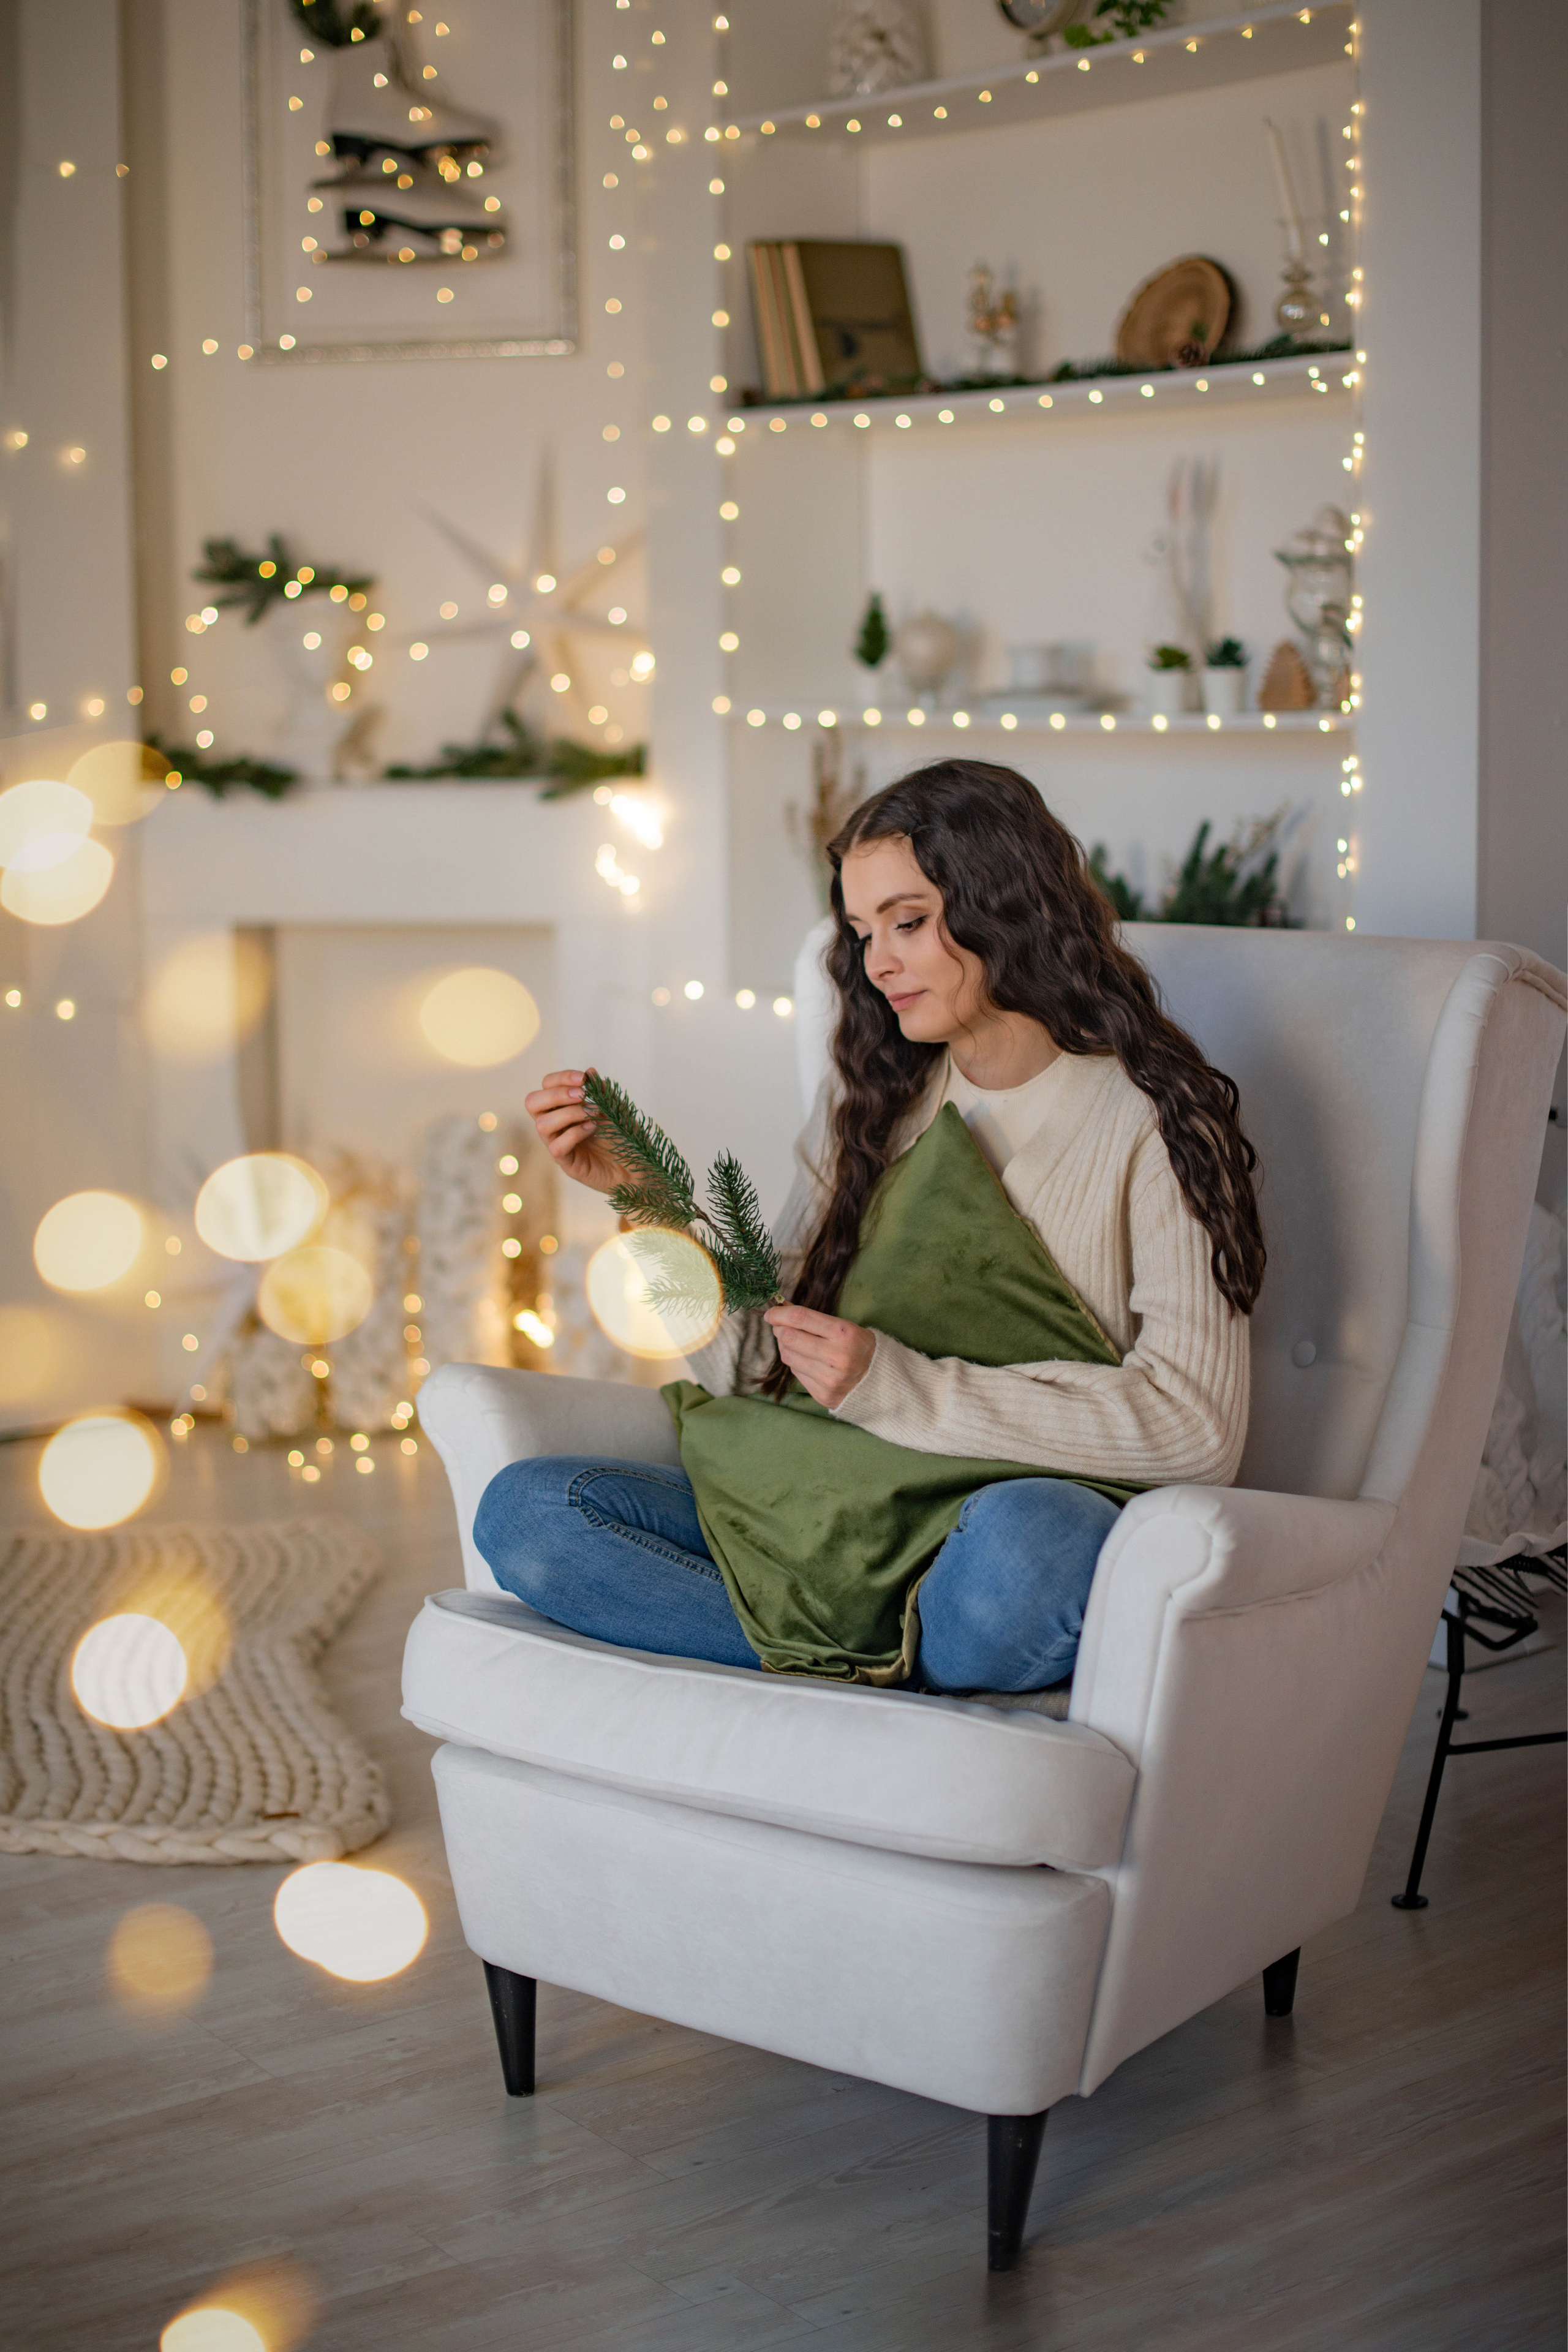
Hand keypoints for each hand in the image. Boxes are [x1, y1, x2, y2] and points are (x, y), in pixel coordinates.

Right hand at [524, 1070, 625, 1196]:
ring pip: (542, 1124)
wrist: (640, 1167)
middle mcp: (557, 1125)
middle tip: (582, 1095)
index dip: (561, 1078)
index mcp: (564, 1108)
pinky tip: (592, 1129)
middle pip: (532, 1102)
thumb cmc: (626, 1136)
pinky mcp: (567, 1163)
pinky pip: (556, 1147)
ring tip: (592, 1114)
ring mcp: (559, 1144)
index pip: (546, 1086)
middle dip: (556, 1094)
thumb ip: (602, 1091)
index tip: (583, 1079)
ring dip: (569, 1113)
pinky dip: (574, 1134)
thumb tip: (590, 1072)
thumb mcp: (616, 1108)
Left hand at [763, 1304, 875, 1409]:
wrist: (881, 1380)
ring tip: (795, 1343)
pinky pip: (797, 1374)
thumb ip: (813, 1319)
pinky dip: (796, 1364)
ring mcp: (829, 1379)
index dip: (780, 1314)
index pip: (801, 1318)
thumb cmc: (859, 1347)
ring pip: (789, 1357)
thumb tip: (781, 1309)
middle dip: (780, 1329)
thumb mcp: (843, 1327)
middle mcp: (836, 1357)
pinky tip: (806, 1360)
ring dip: (786, 1347)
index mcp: (844, 1334)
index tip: (771, 1313)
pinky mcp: (824, 1395)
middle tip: (781, 1326)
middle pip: (789, 1338)